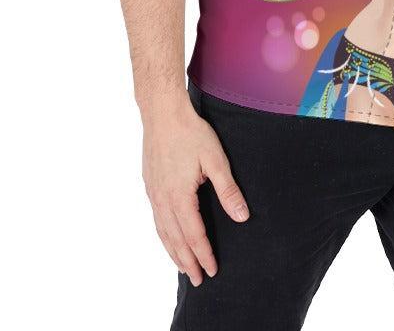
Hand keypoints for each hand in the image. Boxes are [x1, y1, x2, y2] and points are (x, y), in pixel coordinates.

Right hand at [142, 98, 250, 286]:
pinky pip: (156, 219)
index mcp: (179, 197)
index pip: (194, 235)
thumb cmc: (191, 133)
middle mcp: (162, 200)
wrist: (163, 113)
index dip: (204, 254)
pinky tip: (169, 236)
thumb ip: (228, 191)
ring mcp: (154, 193)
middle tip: (199, 280)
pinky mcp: (150, 185)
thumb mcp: (216, 160)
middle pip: (176, 240)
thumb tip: (242, 217)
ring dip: (174, 252)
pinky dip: (164, 235)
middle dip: (188, 261)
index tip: (213, 270)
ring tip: (183, 266)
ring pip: (163, 232)